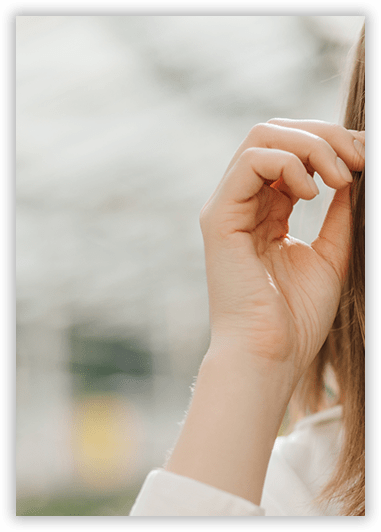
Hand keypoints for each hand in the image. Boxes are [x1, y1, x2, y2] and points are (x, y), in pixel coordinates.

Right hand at [200, 119, 364, 387]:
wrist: (270, 355)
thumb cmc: (296, 317)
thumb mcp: (329, 254)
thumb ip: (339, 214)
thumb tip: (352, 174)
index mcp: (264, 213)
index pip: (291, 154)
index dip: (331, 145)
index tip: (366, 161)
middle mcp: (241, 204)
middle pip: (275, 133)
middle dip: (324, 136)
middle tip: (358, 159)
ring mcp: (227, 208)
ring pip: (262, 137)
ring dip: (311, 146)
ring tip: (341, 178)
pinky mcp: (219, 218)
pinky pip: (251, 162)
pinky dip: (289, 164)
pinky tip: (312, 193)